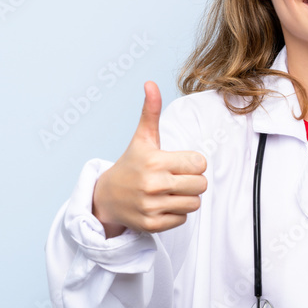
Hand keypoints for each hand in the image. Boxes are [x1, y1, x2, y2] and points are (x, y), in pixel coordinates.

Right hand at [92, 81, 206, 237]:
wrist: (105, 198)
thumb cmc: (131, 164)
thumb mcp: (142, 138)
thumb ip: (150, 112)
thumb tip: (150, 83)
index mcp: (155, 161)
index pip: (199, 164)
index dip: (192, 163)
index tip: (177, 164)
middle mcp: (153, 184)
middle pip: (201, 185)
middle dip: (192, 182)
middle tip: (175, 179)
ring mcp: (152, 206)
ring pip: (194, 204)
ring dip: (186, 199)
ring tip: (169, 193)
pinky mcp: (152, 225)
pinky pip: (182, 220)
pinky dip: (175, 214)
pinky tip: (160, 206)